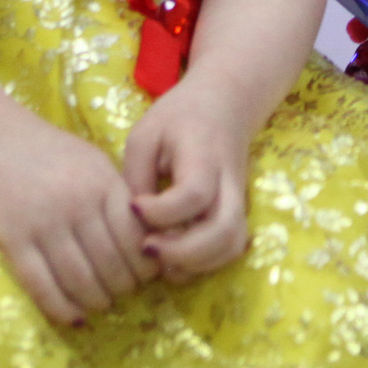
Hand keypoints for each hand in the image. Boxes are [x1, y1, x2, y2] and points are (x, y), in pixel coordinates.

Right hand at [0, 112, 157, 326]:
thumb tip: (145, 240)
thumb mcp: (92, 161)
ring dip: (95, 301)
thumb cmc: (47, 150)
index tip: (147, 275)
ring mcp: (43, 222)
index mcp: (102, 182)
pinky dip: (61, 308)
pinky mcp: (12, 239)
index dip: (145, 264)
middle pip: (111, 263)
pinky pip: (42, 285)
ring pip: (80, 279)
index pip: (135, 236)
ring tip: (100, 305)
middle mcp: (77, 203)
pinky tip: (71, 316)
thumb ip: (117, 196)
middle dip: (123, 288)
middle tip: (123, 295)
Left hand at [121, 78, 253, 284]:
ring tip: (159, 258)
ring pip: (231, 245)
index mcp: (204, 155)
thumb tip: (130, 224)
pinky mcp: (237, 213)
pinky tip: (175, 258)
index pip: (193, 194)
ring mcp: (238, 200)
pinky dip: (204, 263)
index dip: (160, 212)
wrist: (224, 104)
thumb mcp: (146, 135)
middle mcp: (228, 182)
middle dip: (183, 252)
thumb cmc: (178, 117)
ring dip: (195, 264)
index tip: (134, 207)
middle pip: (224, 231)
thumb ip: (136, 177)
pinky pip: (229, 249)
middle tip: (147, 248)